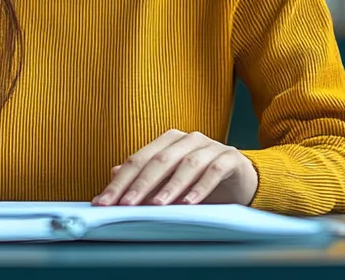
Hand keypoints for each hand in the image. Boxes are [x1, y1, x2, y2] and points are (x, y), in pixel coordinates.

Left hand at [92, 129, 256, 206]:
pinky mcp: (230, 157)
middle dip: (140, 184)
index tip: (103, 203)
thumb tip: (114, 174)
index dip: (120, 182)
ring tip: (156, 205)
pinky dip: (201, 187)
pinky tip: (190, 203)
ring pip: (186, 164)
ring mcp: (210, 146)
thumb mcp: (168, 182)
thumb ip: (144, 178)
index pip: (138, 160)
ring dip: (170, 186)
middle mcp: (188, 139)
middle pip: (159, 160)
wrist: (241, 181)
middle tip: (126, 205)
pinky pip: (214, 170)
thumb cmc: (199, 182)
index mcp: (168, 141)